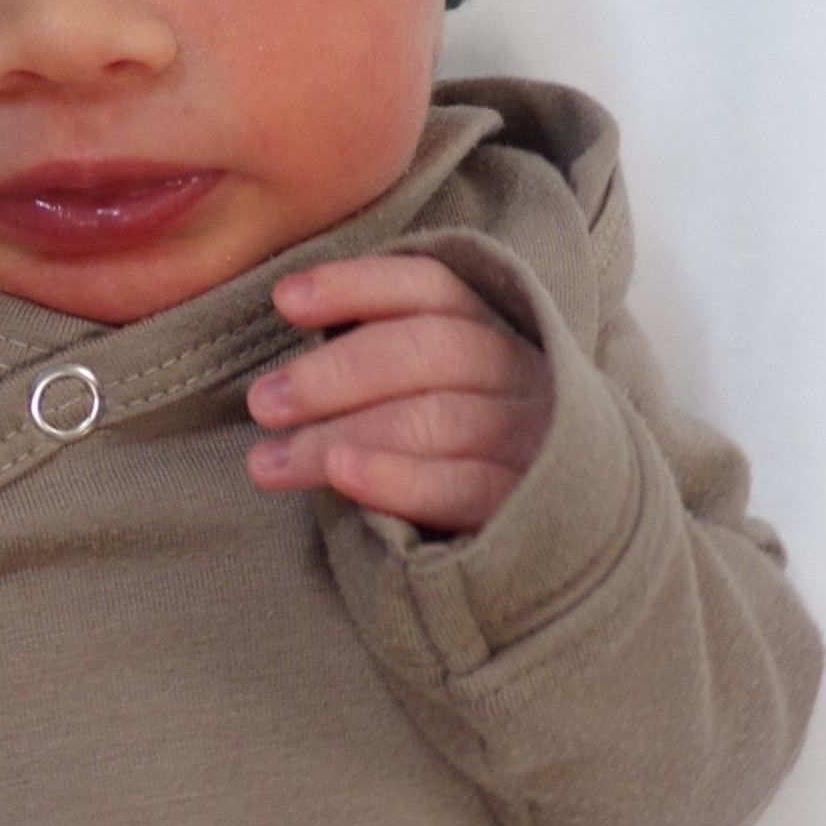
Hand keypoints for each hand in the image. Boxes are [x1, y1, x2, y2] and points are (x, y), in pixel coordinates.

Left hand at [244, 255, 552, 534]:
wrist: (562, 539)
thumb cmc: (464, 453)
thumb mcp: (434, 388)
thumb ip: (380, 354)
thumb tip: (289, 323)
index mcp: (494, 330)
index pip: (429, 288)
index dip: (356, 286)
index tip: (285, 301)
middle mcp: (522, 375)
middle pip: (429, 350)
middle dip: (335, 373)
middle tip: (264, 403)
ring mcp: (534, 440)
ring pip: (435, 420)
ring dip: (340, 435)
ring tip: (270, 461)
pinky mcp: (529, 507)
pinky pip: (463, 487)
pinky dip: (397, 478)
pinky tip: (342, 475)